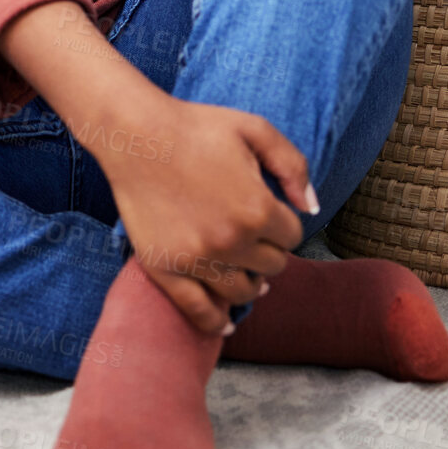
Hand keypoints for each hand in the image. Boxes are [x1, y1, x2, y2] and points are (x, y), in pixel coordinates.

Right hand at [98, 86, 314, 336]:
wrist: (135, 133)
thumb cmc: (195, 126)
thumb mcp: (253, 128)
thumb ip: (293, 164)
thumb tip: (312, 207)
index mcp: (257, 207)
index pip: (292, 237)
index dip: (283, 224)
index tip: (267, 214)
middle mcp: (231, 241)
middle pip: (271, 266)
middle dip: (267, 251)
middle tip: (253, 238)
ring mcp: (197, 259)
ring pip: (243, 293)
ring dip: (250, 284)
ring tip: (244, 273)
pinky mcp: (165, 269)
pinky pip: (198, 311)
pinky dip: (216, 322)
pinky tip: (224, 322)